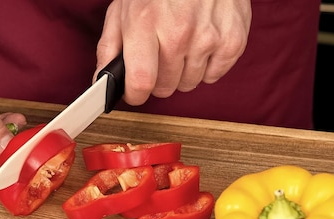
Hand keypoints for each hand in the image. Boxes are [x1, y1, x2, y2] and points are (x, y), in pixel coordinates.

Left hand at [96, 0, 251, 105]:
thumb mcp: (124, 9)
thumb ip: (109, 47)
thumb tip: (101, 83)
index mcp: (145, 24)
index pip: (140, 82)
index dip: (135, 94)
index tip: (135, 92)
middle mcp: (178, 33)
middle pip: (165, 88)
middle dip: (159, 79)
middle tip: (160, 56)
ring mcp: (208, 38)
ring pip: (189, 84)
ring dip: (183, 72)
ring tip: (182, 44)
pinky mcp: (232, 41)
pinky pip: (213, 76)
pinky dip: (207, 66)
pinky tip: (201, 43)